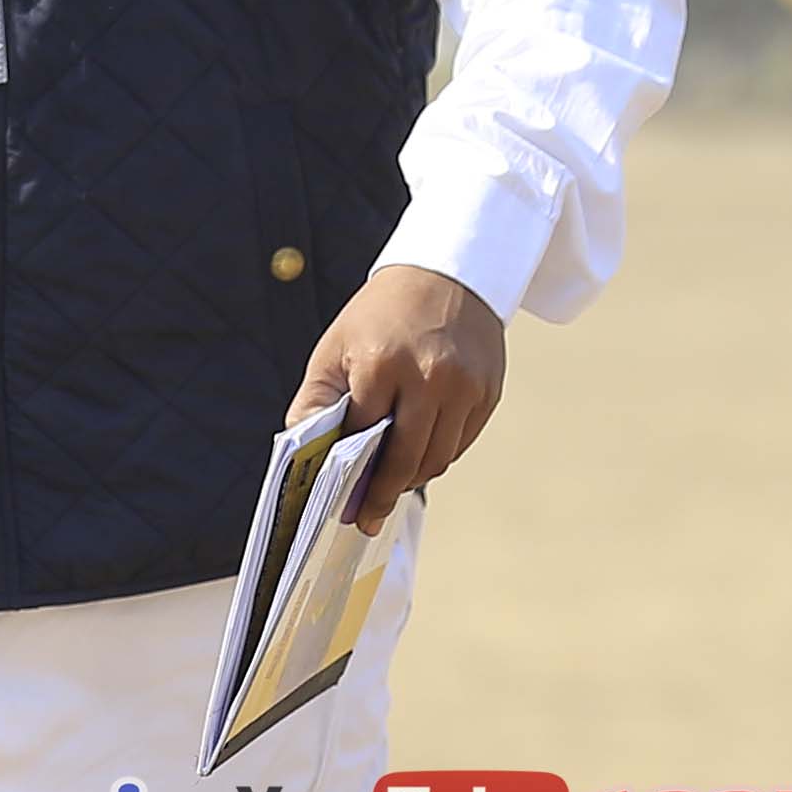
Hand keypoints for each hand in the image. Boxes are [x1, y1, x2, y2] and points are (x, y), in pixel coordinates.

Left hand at [287, 262, 504, 522]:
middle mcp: (430, 377)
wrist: (446, 274)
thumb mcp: (335, 348)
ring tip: (392, 485)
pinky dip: (439, 455)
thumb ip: (315, 401)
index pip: (363, 437)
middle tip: (367, 517)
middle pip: (407, 459)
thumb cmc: (381, 315)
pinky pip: (461, 443)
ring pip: (438, 458)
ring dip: (413, 477)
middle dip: (383, 494)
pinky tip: (420, 453)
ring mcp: (465, 386)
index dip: (351, 476)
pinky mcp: (488, 391)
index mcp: (382, 364)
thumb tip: (303, 455)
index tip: (342, 506)